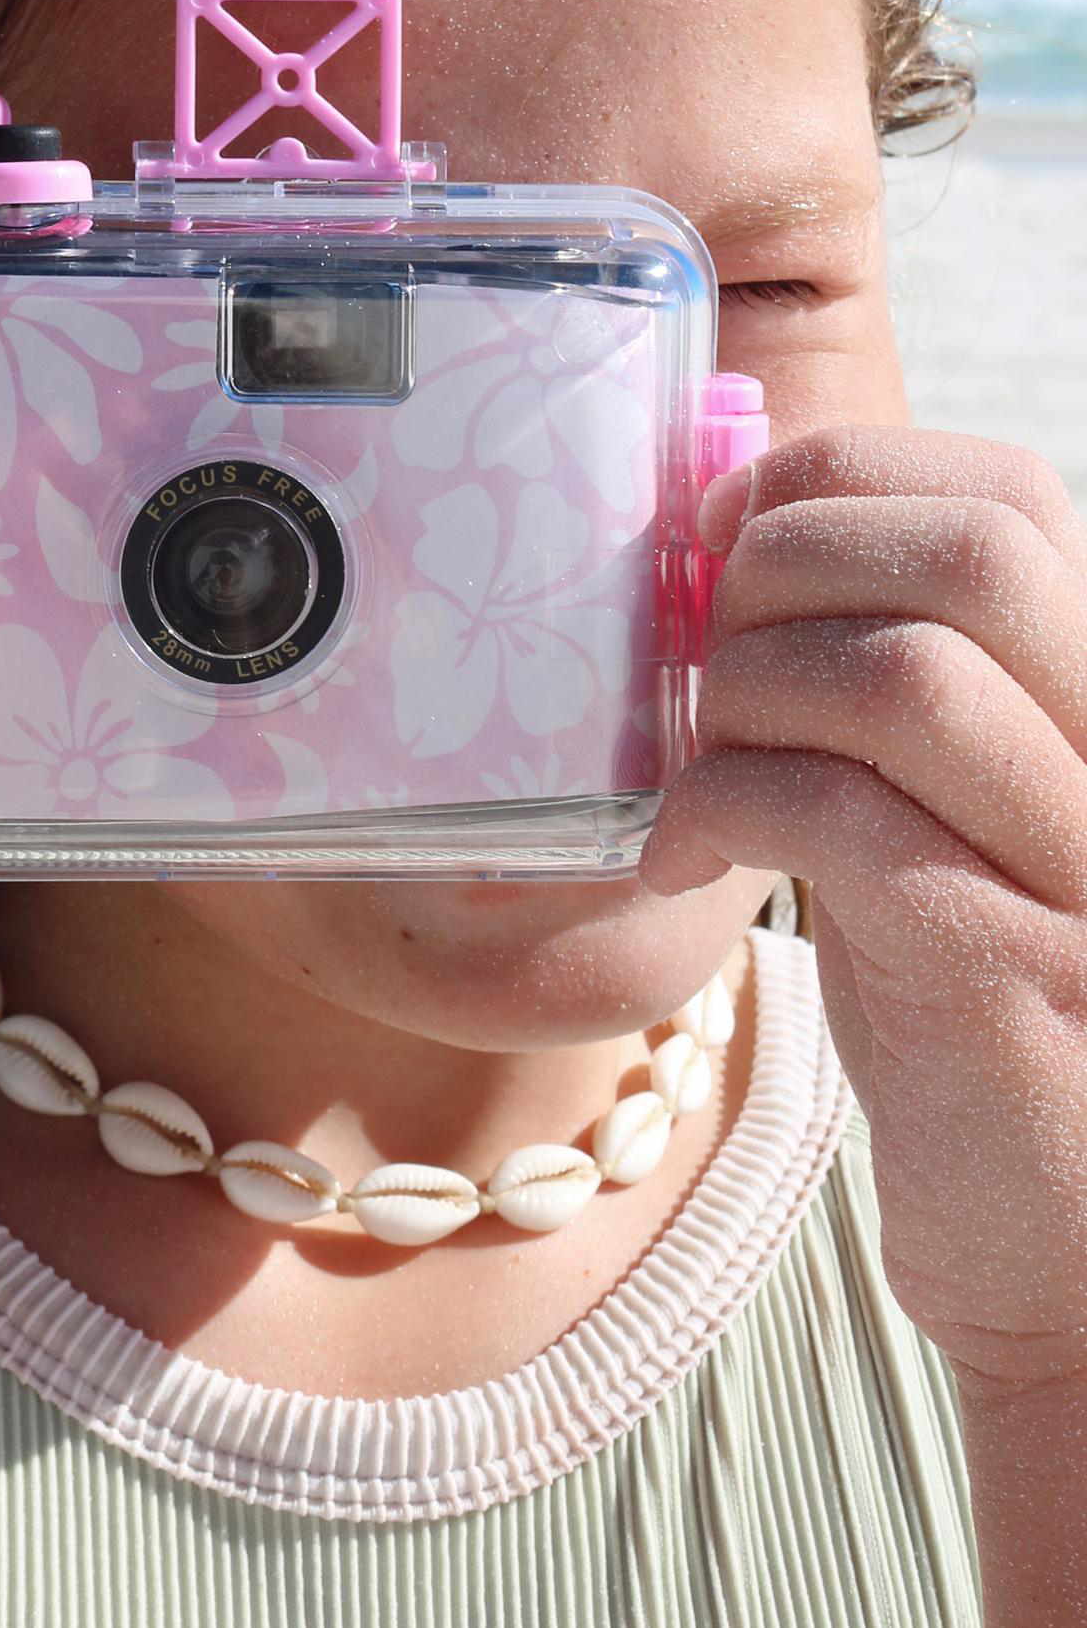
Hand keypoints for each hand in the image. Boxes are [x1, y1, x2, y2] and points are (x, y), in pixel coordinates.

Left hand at [640, 426, 1086, 1402]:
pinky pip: (841, 817)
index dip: (838, 474)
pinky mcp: (1014, 973)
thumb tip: (718, 532)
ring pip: (907, 676)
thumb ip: (867, 676)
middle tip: (699, 649)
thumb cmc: (963, 1001)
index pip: (1006, 494)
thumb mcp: (932, 803)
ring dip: (745, 694)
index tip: (722, 533)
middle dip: (783, 564)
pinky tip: (673, 857)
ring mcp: (1085, 862)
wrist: (1054, 1245)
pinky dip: (717, 806)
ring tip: (694, 763)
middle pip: (971, 552)